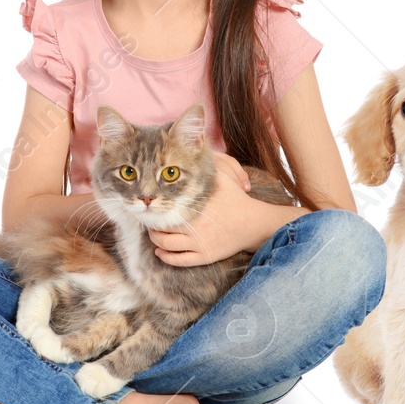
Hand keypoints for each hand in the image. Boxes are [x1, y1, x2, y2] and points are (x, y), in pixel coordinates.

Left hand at [148, 152, 264, 266]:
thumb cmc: (237, 198)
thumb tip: (196, 142)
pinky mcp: (204, 257)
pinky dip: (165, 257)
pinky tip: (160, 252)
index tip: (152, 202)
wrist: (254, 224)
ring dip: (155, 240)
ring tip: (154, 234)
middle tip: (150, 218)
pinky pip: (178, 261)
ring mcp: (198, 243)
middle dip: (151, 224)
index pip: (165, 206)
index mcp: (195, 206)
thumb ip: (208, 161)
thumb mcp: (223, 175)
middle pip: (160, 228)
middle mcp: (194, 226)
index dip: (154, 205)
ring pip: (166, 246)